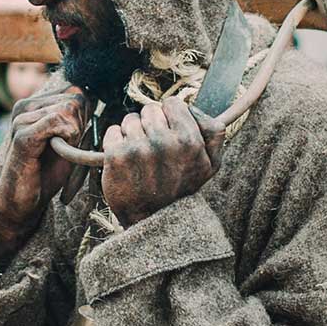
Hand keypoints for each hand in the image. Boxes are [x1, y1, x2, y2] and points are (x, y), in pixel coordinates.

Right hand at [0, 85, 84, 262]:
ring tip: (59, 150)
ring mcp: (21, 119)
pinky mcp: (22, 135)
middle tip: (66, 146)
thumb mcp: (67, 139)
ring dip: (74, 134)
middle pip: (75, 98)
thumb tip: (92, 97)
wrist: (24, 201)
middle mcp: (25, 106)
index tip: (73, 137)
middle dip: (81, 124)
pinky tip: (58, 150)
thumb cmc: (47, 171)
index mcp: (34, 103)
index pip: (74, 90)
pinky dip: (67, 137)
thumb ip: (77, 117)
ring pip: (68, 108)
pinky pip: (56, 120)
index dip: (84, 115)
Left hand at [101, 97, 224, 226]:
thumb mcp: (211, 165)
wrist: (153, 222)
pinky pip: (113, 131)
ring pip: (130, 119)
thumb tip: (196, 107)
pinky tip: (125, 160)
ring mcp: (138, 148)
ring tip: (140, 157)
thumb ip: (214, 132)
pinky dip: (116, 143)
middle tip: (154, 149)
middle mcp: (164, 142)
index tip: (169, 132)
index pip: (172, 103)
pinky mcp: (116, 156)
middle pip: (150, 109)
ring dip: (133, 134)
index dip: (170, 116)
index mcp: (189, 141)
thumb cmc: (181, 191)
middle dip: (150, 125)